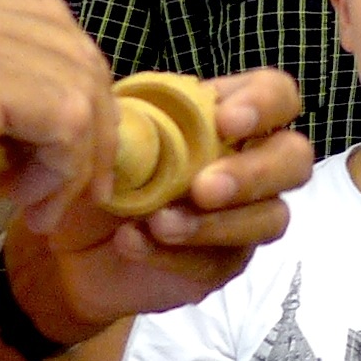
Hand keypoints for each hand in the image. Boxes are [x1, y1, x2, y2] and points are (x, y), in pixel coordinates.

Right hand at [0, 0, 135, 271]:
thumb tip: (50, 160)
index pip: (47, 31)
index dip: (75, 99)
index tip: (63, 170)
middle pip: (73, 48)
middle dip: (92, 127)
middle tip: (70, 196)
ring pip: (77, 80)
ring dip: (82, 156)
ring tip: (46, 208)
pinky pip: (61, 113)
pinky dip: (67, 166)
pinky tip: (32, 205)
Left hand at [0, 68, 313, 341]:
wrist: (65, 238)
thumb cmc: (99, 169)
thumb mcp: (111, 133)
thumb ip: (140, 119)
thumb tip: (147, 124)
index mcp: (228, 118)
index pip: (279, 97)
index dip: (265, 105)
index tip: (226, 122)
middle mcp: (250, 164)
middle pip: (295, 160)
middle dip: (254, 174)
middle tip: (202, 188)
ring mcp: (244, 218)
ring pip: (270, 219)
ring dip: (216, 223)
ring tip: (158, 224)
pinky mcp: (223, 263)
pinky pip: (219, 261)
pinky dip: (175, 254)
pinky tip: (131, 242)